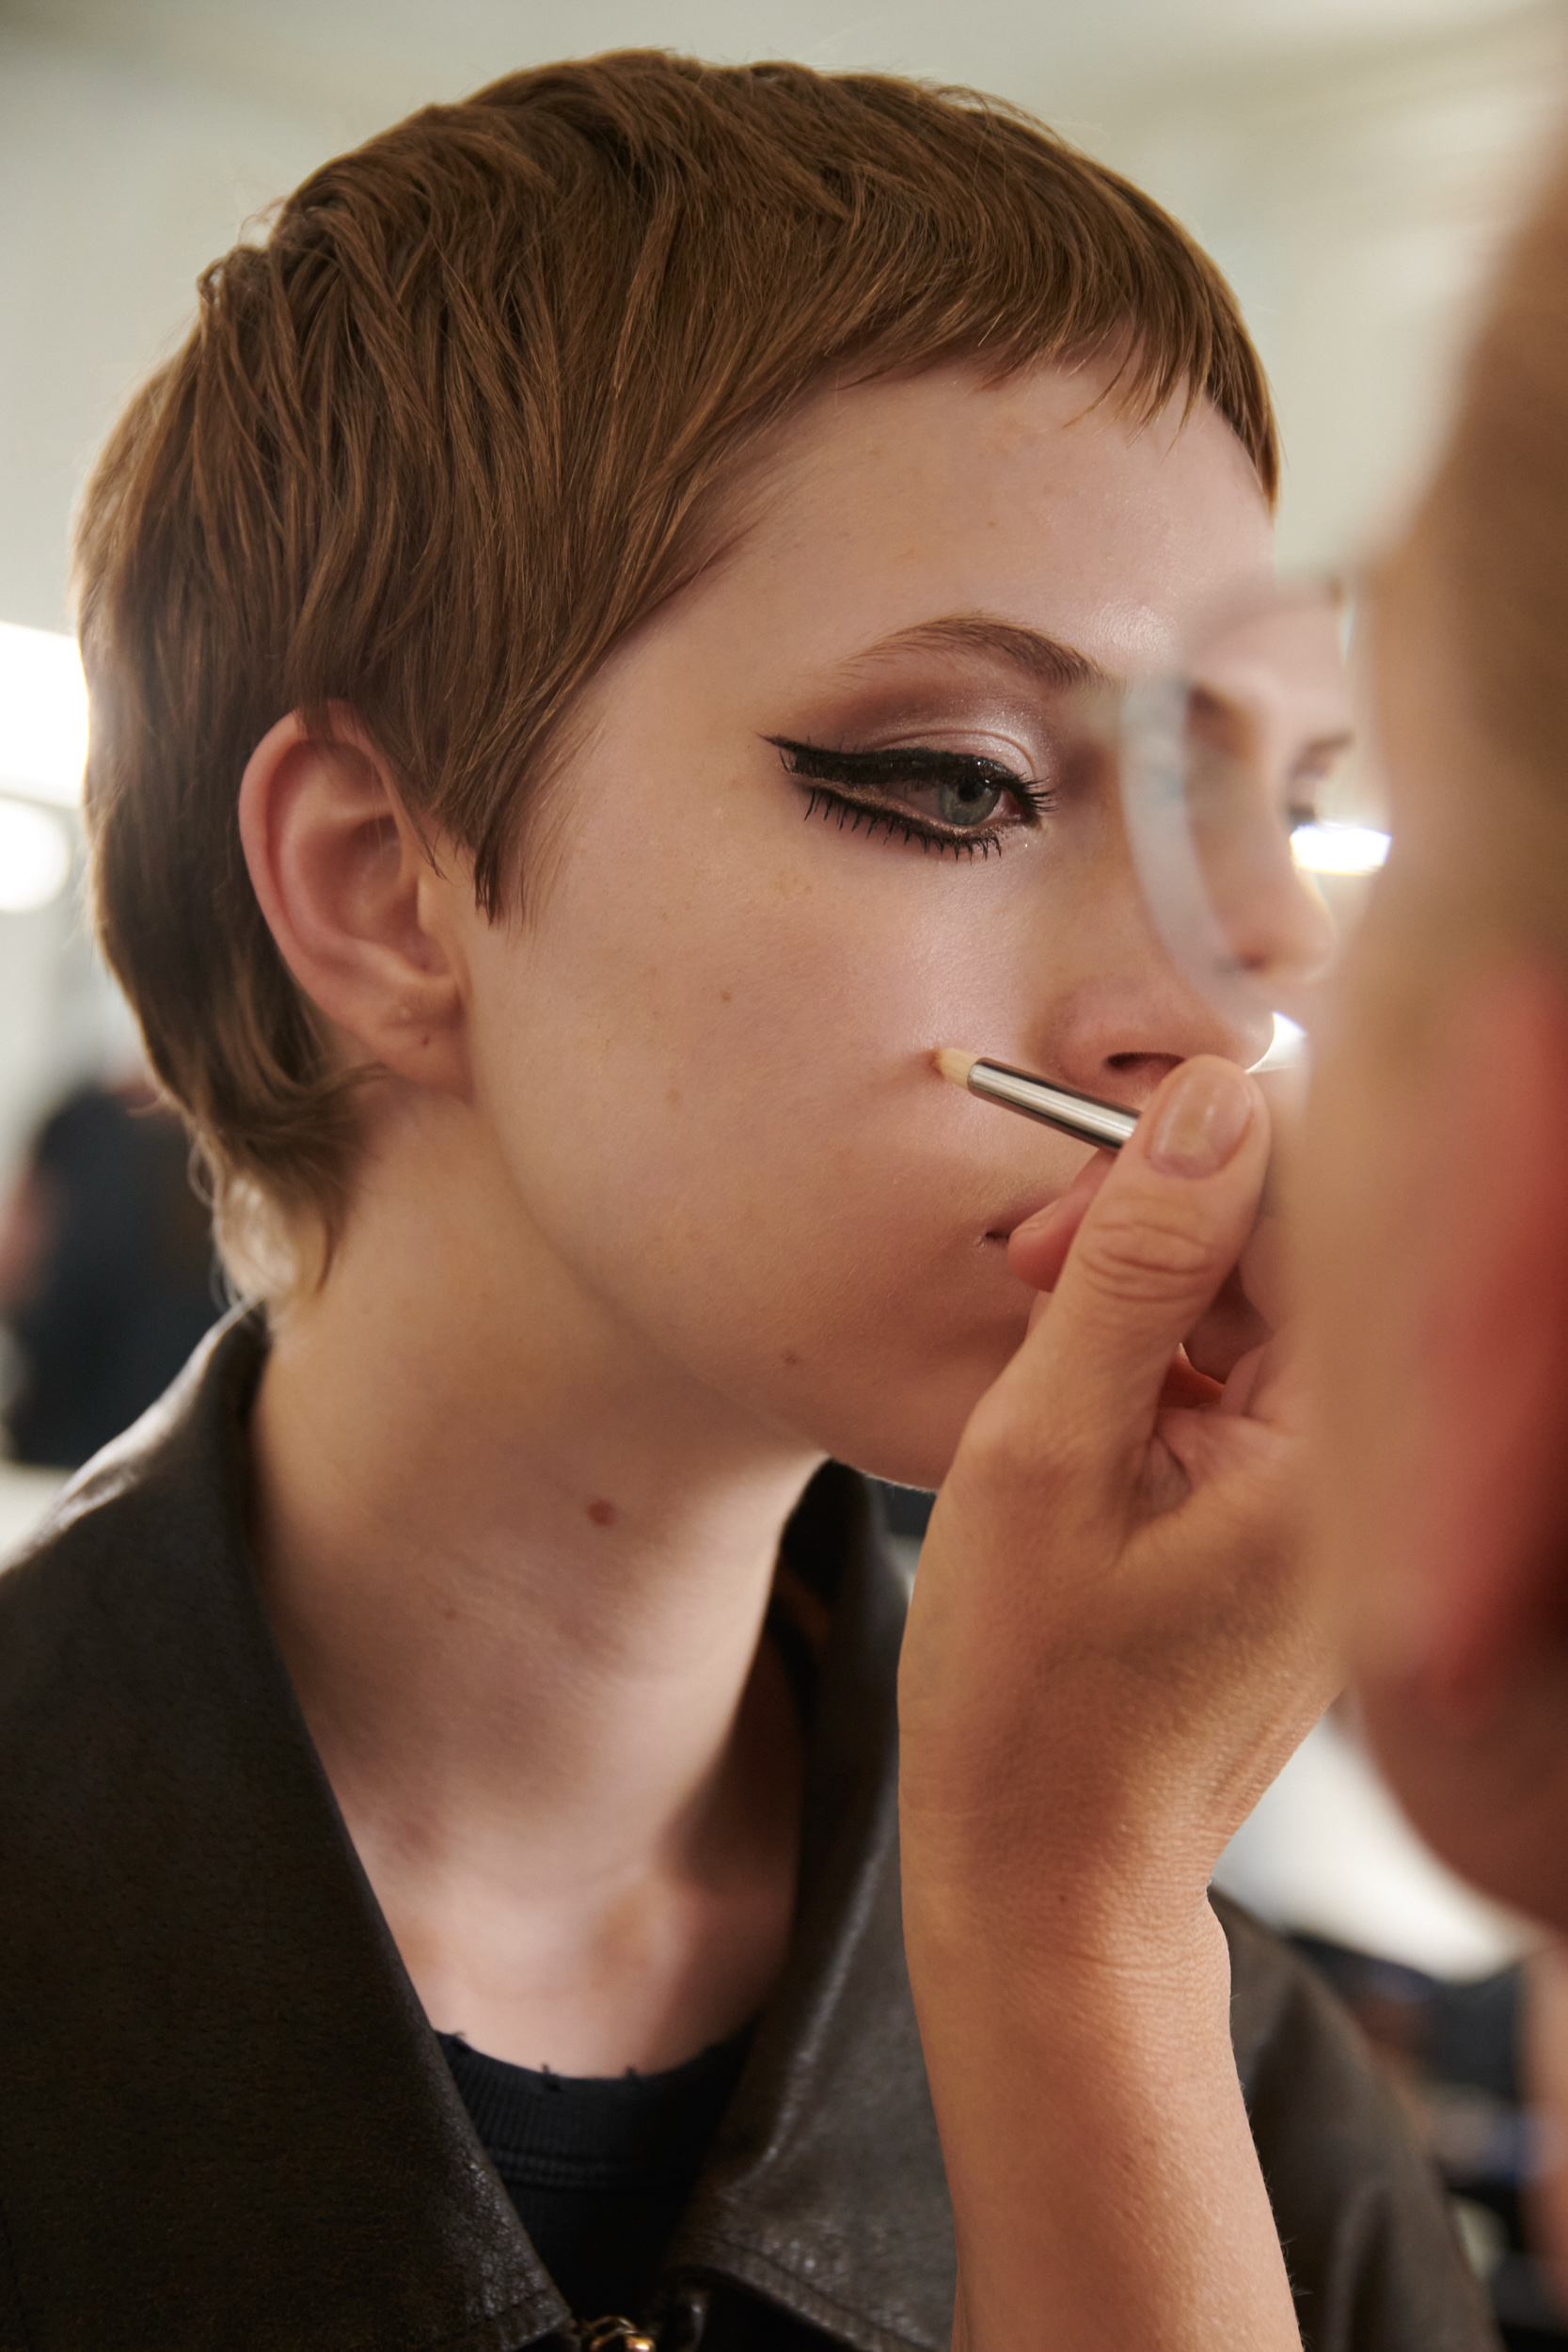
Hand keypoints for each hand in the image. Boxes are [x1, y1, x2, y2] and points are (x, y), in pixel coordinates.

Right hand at [900, 1054, 1332, 1950]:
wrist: (1048, 1880)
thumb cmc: (1030, 1703)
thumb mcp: (1047, 1457)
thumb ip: (1132, 1271)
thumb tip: (1206, 1102)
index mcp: (1341, 1454)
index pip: (1320, 1208)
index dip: (1188, 1165)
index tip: (1061, 1210)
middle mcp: (1369, 1468)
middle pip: (1296, 1250)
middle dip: (1158, 1226)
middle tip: (1022, 1272)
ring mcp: (1337, 1496)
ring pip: (1258, 1308)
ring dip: (1142, 1294)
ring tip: (1031, 1345)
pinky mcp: (1294, 1517)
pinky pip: (1237, 1380)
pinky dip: (1151, 1364)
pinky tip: (1072, 1402)